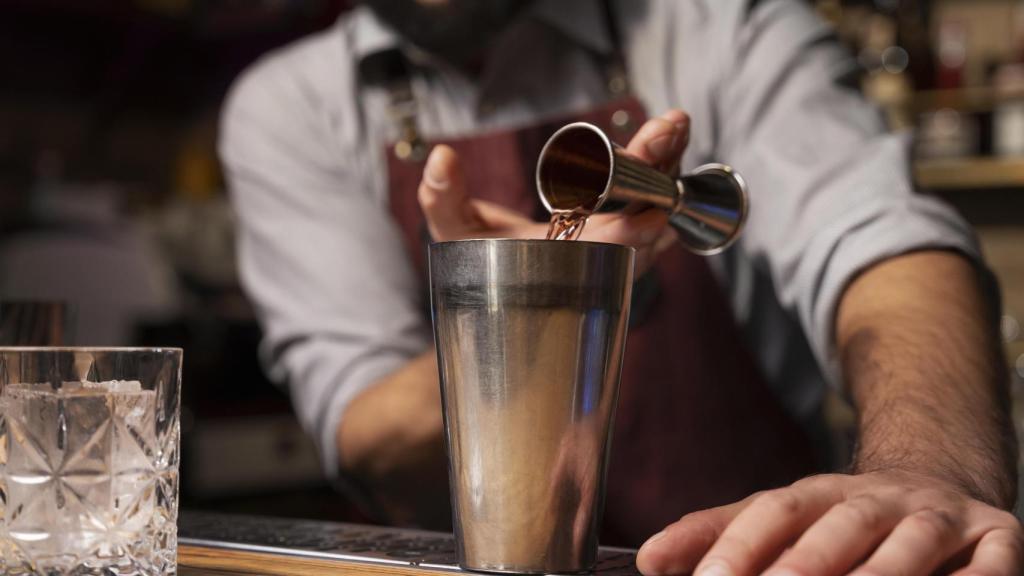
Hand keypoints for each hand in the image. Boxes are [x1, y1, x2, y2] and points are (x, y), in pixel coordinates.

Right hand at [417, 110, 689, 271]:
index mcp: (563, 268)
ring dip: (668, 166)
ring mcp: (626, 250)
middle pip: (644, 220)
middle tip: (665, 130)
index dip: (629, 233)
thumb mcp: (455, 235)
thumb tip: (441, 156)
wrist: (512, 290)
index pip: (604, 254)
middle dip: (656, 174)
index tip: (651, 213)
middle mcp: (604, 264)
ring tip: (673, 125)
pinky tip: (671, 137)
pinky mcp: (635, 234)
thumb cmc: (482, 266)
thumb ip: (444, 199)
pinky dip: (667, 170)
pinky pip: (660, 202)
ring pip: (659, 209)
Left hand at [636, 471, 1022, 575]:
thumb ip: (719, 535)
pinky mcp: (998, 538)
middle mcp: (879, 500)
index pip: (775, 512)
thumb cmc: (842, 521)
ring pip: (912, 545)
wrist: (938, 486)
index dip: (739, 544)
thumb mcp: (781, 518)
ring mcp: (940, 518)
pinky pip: (991, 566)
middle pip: (841, 526)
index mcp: (821, 493)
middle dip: (807, 565)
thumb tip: (648, 559)